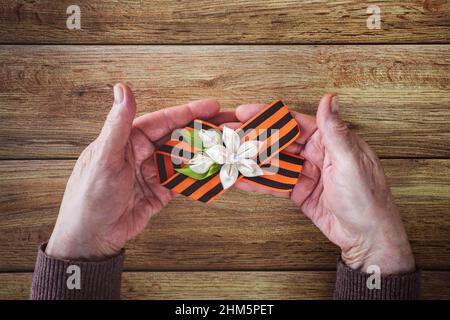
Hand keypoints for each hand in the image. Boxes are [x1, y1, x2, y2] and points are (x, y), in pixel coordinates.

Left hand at [46, 84, 226, 259]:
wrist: (91, 237)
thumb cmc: (90, 195)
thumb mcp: (105, 157)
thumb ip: (118, 124)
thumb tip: (122, 88)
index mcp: (129, 139)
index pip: (164, 121)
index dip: (189, 112)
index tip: (212, 106)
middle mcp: (144, 153)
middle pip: (180, 137)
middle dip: (205, 131)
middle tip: (231, 126)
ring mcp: (154, 173)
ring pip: (186, 159)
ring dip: (207, 154)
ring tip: (231, 148)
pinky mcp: (161, 193)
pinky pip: (185, 181)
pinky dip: (201, 177)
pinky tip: (218, 172)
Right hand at [233, 95, 414, 273]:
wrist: (367, 237)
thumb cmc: (367, 198)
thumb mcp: (350, 161)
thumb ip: (335, 131)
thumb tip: (329, 99)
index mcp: (331, 141)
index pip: (295, 123)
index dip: (269, 116)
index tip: (247, 111)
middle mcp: (317, 154)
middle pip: (280, 141)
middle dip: (254, 137)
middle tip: (229, 133)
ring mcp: (306, 173)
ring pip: (274, 162)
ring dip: (251, 159)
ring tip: (227, 154)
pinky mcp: (300, 192)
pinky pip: (275, 184)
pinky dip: (258, 182)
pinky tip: (241, 179)